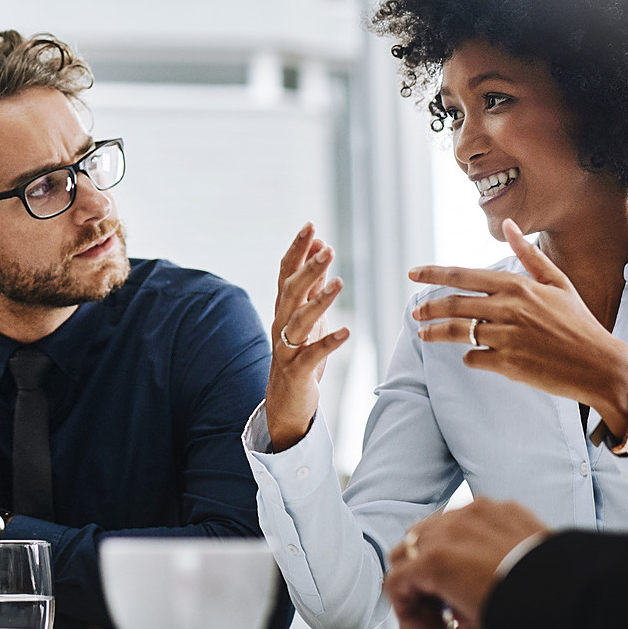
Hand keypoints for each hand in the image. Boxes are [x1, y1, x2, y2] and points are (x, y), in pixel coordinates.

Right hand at [264, 223, 352, 450]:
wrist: (285, 402)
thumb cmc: (299, 355)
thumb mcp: (307, 317)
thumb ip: (312, 285)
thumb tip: (320, 250)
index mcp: (284, 309)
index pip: (286, 273)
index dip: (297, 249)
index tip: (310, 226)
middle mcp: (280, 324)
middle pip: (291, 291)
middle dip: (308, 268)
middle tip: (327, 248)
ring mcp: (286, 348)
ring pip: (299, 320)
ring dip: (319, 300)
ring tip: (339, 282)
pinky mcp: (296, 371)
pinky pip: (312, 354)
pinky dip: (329, 342)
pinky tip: (347, 332)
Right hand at [383, 498, 548, 628]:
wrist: (575, 593)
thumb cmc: (527, 615)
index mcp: (434, 563)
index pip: (394, 583)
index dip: (405, 612)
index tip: (427, 628)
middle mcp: (446, 530)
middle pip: (406, 551)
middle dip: (416, 582)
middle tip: (437, 609)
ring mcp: (472, 513)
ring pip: (432, 528)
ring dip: (435, 556)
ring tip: (458, 583)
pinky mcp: (498, 507)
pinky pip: (467, 518)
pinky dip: (466, 539)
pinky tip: (484, 563)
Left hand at [409, 218, 627, 437]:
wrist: (600, 364)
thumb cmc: (578, 322)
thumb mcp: (558, 282)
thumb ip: (528, 255)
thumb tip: (509, 224)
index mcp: (518, 285)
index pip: (463, 275)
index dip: (433, 274)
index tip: (412, 273)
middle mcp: (509, 308)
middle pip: (453, 304)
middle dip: (428, 308)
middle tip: (415, 313)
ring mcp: (507, 337)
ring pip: (457, 332)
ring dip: (436, 333)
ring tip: (424, 334)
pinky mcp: (508, 364)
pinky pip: (474, 358)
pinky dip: (469, 357)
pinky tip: (472, 357)